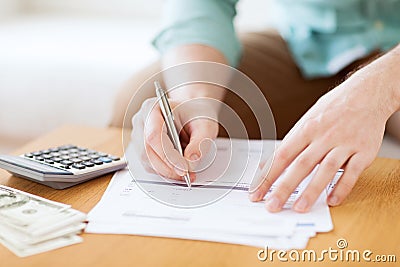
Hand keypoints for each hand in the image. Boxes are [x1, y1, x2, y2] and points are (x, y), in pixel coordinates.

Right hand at [131, 96, 218, 180]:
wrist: (192, 113)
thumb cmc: (196, 114)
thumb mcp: (206, 125)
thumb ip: (200, 143)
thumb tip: (191, 162)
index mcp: (153, 108)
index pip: (154, 135)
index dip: (167, 155)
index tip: (183, 168)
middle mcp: (142, 121)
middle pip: (147, 151)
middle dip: (168, 168)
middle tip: (188, 174)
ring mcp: (140, 135)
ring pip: (148, 161)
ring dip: (168, 171)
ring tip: (188, 171)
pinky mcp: (143, 148)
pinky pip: (151, 165)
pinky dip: (166, 171)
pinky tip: (180, 168)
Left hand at [249, 67, 397, 212]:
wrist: (367, 93)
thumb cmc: (333, 108)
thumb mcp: (306, 120)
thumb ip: (289, 144)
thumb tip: (267, 165)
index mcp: (306, 129)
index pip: (281, 156)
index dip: (267, 176)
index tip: (257, 192)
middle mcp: (323, 136)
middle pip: (300, 165)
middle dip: (284, 188)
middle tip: (272, 206)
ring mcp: (344, 144)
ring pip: (326, 170)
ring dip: (312, 191)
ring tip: (299, 207)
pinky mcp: (364, 151)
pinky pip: (352, 173)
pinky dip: (342, 188)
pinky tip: (332, 201)